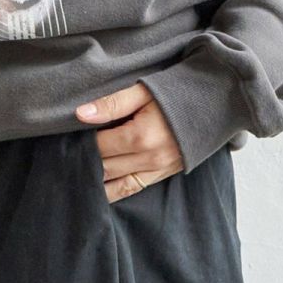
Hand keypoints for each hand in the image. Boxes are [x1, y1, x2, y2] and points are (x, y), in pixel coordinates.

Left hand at [75, 82, 184, 202]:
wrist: (218, 101)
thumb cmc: (180, 91)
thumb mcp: (145, 90)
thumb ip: (112, 104)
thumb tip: (79, 114)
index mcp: (141, 136)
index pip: (98, 145)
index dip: (80, 142)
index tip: (65, 138)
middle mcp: (149, 158)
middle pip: (104, 167)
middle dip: (84, 163)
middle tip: (63, 159)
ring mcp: (158, 169)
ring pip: (116, 184)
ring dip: (95, 181)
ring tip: (74, 177)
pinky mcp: (165, 174)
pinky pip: (133, 188)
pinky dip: (113, 191)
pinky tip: (98, 191)